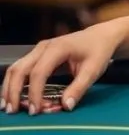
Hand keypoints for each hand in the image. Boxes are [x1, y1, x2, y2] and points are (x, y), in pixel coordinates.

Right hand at [1, 22, 124, 114]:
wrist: (101, 36)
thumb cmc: (98, 50)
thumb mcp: (94, 69)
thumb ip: (79, 88)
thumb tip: (66, 105)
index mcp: (59, 48)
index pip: (39, 72)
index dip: (34, 93)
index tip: (36, 109)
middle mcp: (45, 47)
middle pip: (20, 69)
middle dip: (13, 91)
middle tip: (14, 110)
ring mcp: (40, 49)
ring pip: (16, 68)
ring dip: (10, 87)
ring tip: (9, 105)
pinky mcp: (39, 54)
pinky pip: (21, 68)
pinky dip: (16, 83)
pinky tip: (15, 96)